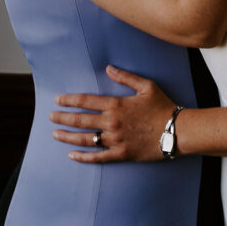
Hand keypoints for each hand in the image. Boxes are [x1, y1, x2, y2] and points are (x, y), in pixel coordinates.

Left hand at [49, 65, 176, 163]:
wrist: (176, 131)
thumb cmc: (162, 106)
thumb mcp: (146, 86)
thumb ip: (125, 77)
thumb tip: (108, 68)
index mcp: (116, 104)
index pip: (86, 101)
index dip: (70, 100)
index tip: (58, 100)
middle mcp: (112, 122)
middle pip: (81, 120)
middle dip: (63, 117)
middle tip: (50, 116)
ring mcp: (115, 140)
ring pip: (86, 139)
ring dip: (68, 137)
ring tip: (55, 134)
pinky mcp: (121, 154)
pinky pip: (98, 157)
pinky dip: (84, 157)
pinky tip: (72, 155)